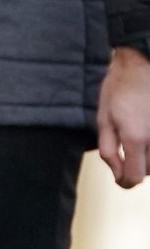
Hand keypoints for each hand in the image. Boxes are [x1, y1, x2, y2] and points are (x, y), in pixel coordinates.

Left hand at [98, 45, 149, 187]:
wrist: (142, 68)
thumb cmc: (120, 89)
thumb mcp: (104, 119)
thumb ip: (108, 149)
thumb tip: (116, 173)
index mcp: (135, 138)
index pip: (134, 178)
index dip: (124, 181)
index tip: (119, 176)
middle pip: (147, 171)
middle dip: (134, 164)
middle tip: (125, 143)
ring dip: (147, 157)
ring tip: (138, 133)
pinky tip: (146, 129)